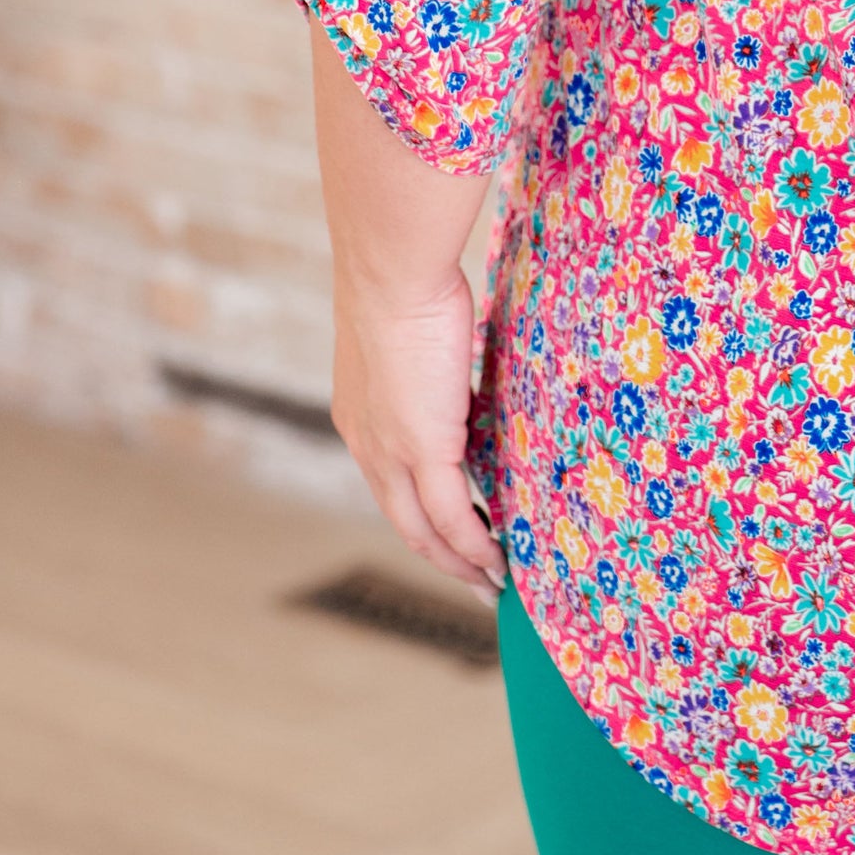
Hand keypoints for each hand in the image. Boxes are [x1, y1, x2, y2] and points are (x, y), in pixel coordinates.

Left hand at [331, 267, 504, 596]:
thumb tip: (456, 369)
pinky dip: (473, 545)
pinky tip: (496, 559)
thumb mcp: (411, 336)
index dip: (419, 516)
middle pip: (403, 522)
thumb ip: (428, 367)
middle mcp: (367, 446)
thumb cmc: (405, 283)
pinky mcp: (423, 449)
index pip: (389, 484)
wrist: (390, 272)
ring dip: (458, 562)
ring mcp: (391, 453)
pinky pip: (452, 515)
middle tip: (474, 580)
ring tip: (490, 581)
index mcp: (359, 419)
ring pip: (423, 531)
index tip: (450, 535)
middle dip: (440, 558)